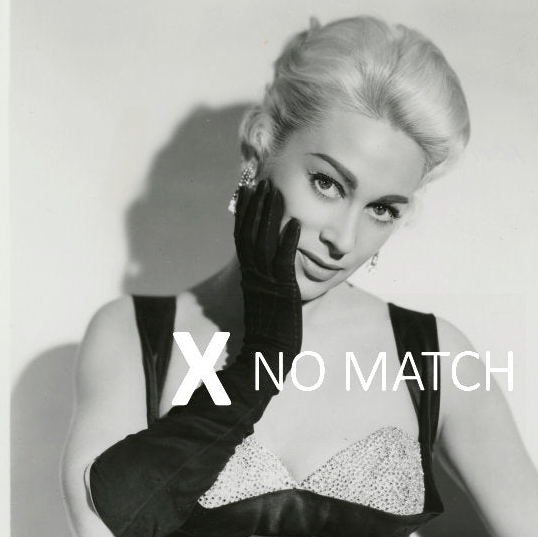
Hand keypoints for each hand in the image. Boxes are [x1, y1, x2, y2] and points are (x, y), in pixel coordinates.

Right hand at [233, 178, 301, 377]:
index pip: (242, 236)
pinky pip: (284, 261)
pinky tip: (294, 222)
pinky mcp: (282, 290)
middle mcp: (254, 274)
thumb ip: (267, 280)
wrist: (268, 355)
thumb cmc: (270, 331)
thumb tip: (274, 266)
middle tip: (261, 181)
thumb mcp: (266, 299)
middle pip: (250, 232)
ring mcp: (266, 281)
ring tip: (275, 191)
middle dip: (256, 205)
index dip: (244, 212)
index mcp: (249, 275)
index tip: (247, 190)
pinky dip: (288, 240)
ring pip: (264, 241)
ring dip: (269, 214)